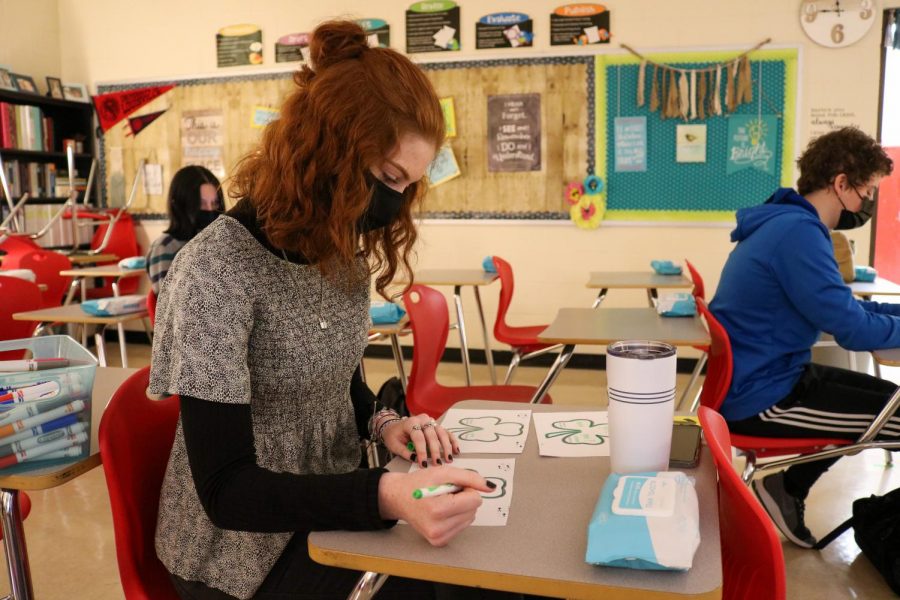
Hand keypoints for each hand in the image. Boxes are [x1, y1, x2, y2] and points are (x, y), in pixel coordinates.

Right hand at [377, 466, 491, 545]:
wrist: (398, 498)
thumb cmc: (418, 483)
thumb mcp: (443, 472)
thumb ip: (469, 477)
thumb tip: (490, 487)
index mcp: (438, 510)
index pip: (475, 500)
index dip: (466, 489)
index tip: (451, 486)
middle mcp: (438, 528)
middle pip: (474, 509)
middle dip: (463, 498)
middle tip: (444, 493)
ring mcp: (438, 538)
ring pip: (470, 518)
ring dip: (460, 507)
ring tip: (441, 501)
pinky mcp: (439, 542)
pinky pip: (462, 526)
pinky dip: (455, 516)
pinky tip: (441, 512)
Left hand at [381, 412, 458, 466]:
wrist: (394, 427)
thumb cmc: (394, 436)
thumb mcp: (394, 445)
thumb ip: (404, 452)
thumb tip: (416, 459)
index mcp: (410, 422)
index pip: (418, 437)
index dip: (422, 451)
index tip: (424, 464)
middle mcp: (422, 420)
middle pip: (432, 435)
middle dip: (436, 451)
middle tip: (437, 463)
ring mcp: (430, 422)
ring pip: (442, 433)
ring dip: (446, 446)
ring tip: (448, 459)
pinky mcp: (436, 426)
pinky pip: (446, 432)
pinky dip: (452, 441)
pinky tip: (456, 450)